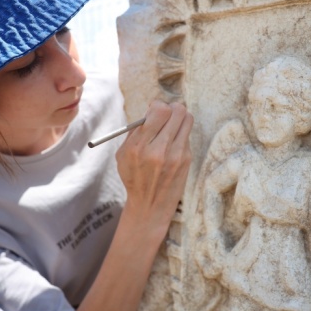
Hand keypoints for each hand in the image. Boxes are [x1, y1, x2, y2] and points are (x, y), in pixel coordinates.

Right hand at [116, 100, 193, 244]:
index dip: (158, 105)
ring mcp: (176, 155)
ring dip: (179, 117)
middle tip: (166, 113)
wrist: (150, 204)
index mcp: (139, 146)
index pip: (159, 110)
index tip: (154, 110)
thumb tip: (152, 110)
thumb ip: (136, 132)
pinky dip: (180, 133)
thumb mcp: (123, 154)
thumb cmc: (134, 176)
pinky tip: (172, 143)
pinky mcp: (186, 159)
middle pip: (178, 111)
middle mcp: (159, 150)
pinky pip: (186, 134)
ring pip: (187, 119)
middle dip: (172, 107)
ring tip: (171, 125)